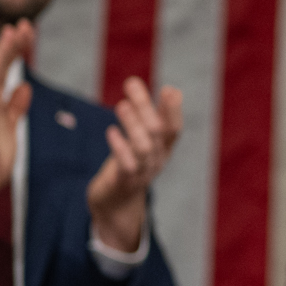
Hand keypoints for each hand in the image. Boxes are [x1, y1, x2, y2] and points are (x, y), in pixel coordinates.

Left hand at [85, 76, 184, 253]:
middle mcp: (157, 159)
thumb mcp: (146, 140)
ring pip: (143, 147)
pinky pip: (126, 165)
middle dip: (145, 106)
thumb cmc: (131, 163)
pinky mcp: (124, 182)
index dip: (173, 110)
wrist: (116, 203)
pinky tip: (111, 131)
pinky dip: (120, 147)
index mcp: (164, 148)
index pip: (174, 128)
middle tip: (131, 83)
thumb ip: (157, 117)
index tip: (168, 89)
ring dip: (133, 125)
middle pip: (157, 132)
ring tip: (121, 104)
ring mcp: (142, 172)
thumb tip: (174, 89)